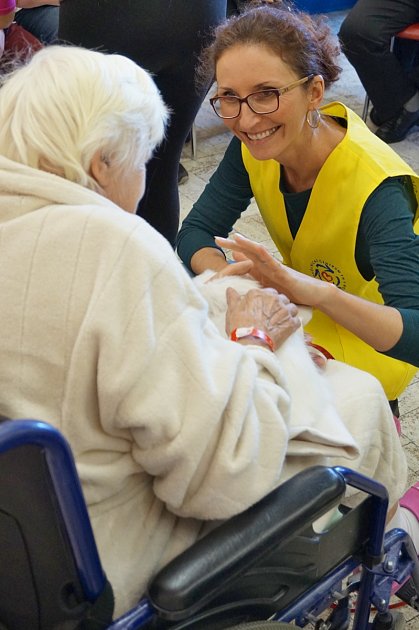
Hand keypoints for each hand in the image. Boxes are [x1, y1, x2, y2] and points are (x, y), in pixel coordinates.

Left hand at [215, 234, 332, 308]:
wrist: (313, 295)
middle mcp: (267, 265)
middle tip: (216, 238)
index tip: (216, 246)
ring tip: (234, 237)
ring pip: (259, 252)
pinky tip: (255, 247)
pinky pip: (272, 261)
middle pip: (248, 251)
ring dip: (246, 244)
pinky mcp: (284, 272)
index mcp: (262, 270)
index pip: (243, 258)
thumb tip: (242, 276)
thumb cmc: (291, 291)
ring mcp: (275, 267)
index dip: (230, 253)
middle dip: (232, 244)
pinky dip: (263, 253)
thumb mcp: (269, 287)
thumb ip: (256, 280)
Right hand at [226, 287, 300, 350]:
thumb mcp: (232, 310)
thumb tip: (230, 290)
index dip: (266, 300)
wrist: (251, 343)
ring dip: (288, 312)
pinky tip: (287, 328)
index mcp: (258, 294)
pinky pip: (296, 320)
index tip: (263, 307)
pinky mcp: (291, 323)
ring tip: (281, 320)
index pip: (267, 292)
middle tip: (272, 314)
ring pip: (291, 307)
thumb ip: (233, 298)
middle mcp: (273, 298)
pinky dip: (293, 323)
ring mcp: (284, 310)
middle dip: (278, 304)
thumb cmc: (240, 327)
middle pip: (281, 298)